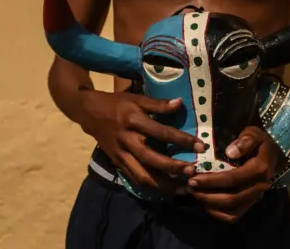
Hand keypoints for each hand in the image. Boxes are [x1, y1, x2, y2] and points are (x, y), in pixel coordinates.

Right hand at [77, 89, 205, 193]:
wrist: (89, 112)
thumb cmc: (116, 104)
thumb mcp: (136, 98)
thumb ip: (158, 104)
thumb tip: (180, 104)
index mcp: (133, 121)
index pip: (161, 132)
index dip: (182, 140)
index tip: (200, 146)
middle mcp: (127, 140)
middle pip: (151, 159)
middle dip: (173, 168)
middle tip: (192, 172)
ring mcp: (121, 155)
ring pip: (142, 175)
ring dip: (163, 185)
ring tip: (183, 188)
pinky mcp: (118, 163)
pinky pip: (135, 179)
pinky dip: (151, 186)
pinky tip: (166, 190)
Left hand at [186, 126, 284, 222]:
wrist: (272, 153)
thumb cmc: (259, 141)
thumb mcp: (253, 133)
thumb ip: (244, 141)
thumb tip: (230, 152)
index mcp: (259, 169)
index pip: (233, 179)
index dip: (212, 181)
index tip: (193, 178)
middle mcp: (259, 187)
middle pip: (231, 198)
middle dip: (207, 194)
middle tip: (190, 187)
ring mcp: (256, 197)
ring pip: (232, 210)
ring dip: (210, 205)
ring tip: (195, 194)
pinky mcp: (251, 203)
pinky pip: (234, 215)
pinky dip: (218, 213)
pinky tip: (205, 202)